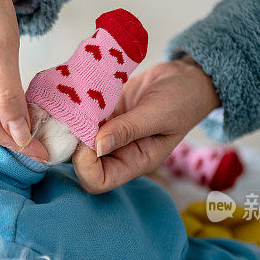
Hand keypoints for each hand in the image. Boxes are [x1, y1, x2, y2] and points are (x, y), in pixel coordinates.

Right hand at [0, 0, 47, 161]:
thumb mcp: (0, 50)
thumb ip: (9, 97)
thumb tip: (22, 137)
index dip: (13, 141)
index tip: (43, 154)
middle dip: (11, 135)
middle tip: (47, 140)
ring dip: (10, 126)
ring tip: (41, 125)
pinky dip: (7, 113)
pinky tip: (27, 112)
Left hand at [72, 58, 220, 192]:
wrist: (187, 77)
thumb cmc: (183, 99)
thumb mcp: (159, 113)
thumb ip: (129, 129)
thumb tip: (98, 146)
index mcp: (135, 162)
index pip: (99, 181)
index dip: (86, 166)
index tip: (87, 140)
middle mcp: (119, 152)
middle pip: (82, 164)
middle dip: (74, 145)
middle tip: (76, 119)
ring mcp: (110, 134)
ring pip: (78, 141)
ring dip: (73, 126)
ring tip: (77, 104)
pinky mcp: (104, 116)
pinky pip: (82, 120)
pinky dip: (76, 110)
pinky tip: (81, 96)